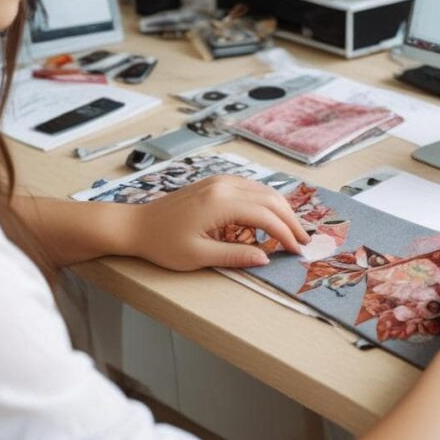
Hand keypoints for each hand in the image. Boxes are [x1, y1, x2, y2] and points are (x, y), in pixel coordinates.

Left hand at [124, 175, 309, 270]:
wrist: (136, 225)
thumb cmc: (162, 243)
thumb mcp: (199, 256)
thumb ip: (235, 255)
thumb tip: (264, 258)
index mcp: (221, 203)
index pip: (266, 216)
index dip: (285, 234)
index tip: (296, 251)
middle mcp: (223, 186)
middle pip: (270, 199)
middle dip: (290, 220)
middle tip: (303, 241)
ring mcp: (219, 181)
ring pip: (263, 190)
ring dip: (280, 209)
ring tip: (291, 230)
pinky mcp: (214, 183)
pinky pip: (250, 188)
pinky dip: (265, 202)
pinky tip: (268, 217)